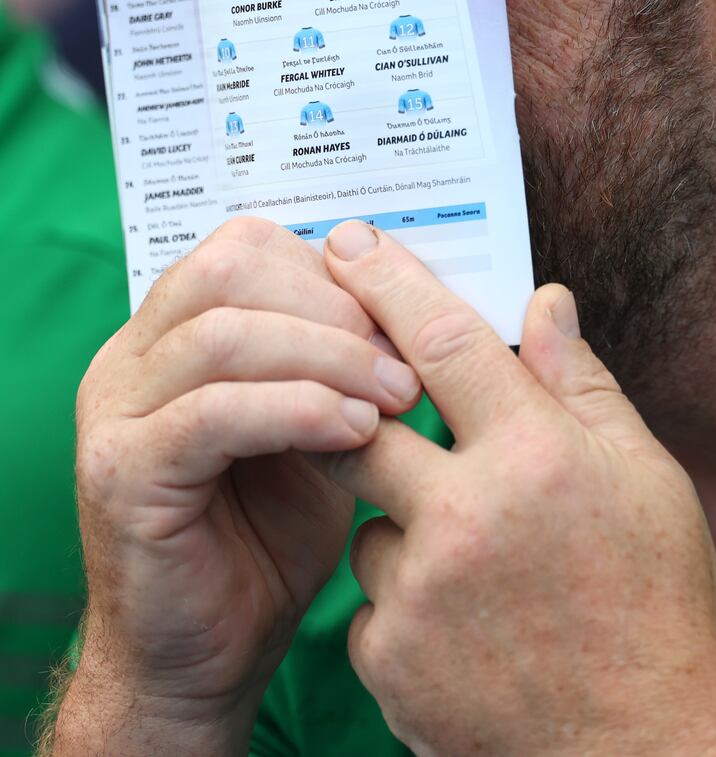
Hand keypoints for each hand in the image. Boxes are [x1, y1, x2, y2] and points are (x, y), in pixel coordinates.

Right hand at [56, 217, 422, 755]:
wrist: (206, 654)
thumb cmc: (271, 533)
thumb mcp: (319, 423)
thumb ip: (341, 360)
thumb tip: (414, 299)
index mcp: (176, 329)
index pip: (249, 246)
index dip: (336, 272)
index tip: (406, 321)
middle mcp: (133, 354)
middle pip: (232, 269)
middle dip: (337, 308)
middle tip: (407, 364)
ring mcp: (116, 409)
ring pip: (225, 335)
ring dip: (329, 358)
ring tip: (397, 400)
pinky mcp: (121, 472)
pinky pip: (212, 413)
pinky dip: (297, 410)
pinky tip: (355, 432)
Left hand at [324, 221, 715, 756]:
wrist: (645, 754)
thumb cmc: (659, 609)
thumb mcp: (646, 478)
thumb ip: (582, 383)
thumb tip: (546, 302)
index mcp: (537, 455)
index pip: (443, 339)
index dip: (389, 280)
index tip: (350, 243)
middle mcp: (467, 517)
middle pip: (364, 421)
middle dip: (360, 402)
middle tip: (375, 403)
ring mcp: (421, 594)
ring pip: (368, 518)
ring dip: (403, 519)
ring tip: (473, 557)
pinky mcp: (390, 662)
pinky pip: (370, 601)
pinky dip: (404, 598)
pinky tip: (464, 621)